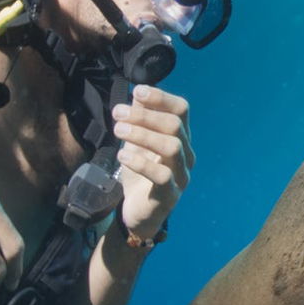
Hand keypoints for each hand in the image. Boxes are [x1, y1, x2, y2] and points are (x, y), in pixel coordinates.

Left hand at [111, 84, 194, 240]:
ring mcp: (181, 175)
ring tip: (118, 131)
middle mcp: (186, 154)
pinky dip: (140, 163)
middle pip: (175, 125)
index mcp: (181, 138)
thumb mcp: (136, 143)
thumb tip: (136, 93)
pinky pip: (162, 175)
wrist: (138, 212)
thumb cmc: (139, 173)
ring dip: (142, 135)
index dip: (161, 98)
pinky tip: (122, 157)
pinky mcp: (170, 195)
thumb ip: (138, 120)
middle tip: (117, 114)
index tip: (136, 91)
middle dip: (144, 116)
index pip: (181, 110)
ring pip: (172, 147)